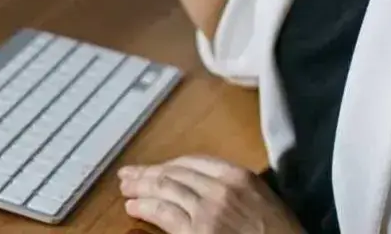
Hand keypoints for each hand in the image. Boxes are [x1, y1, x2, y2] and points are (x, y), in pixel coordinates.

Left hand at [118, 156, 301, 232]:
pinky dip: (146, 208)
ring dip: (141, 188)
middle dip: (147, 173)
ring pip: (165, 190)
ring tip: (127, 189)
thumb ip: (235, 189)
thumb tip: (204, 187)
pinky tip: (134, 207)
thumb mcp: (263, 201)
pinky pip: (165, 214)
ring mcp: (209, 211)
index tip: (156, 167)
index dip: (169, 165)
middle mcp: (222, 189)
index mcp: (240, 177)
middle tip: (129, 175)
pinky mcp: (198, 233)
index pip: (194, 162)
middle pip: (174, 173)